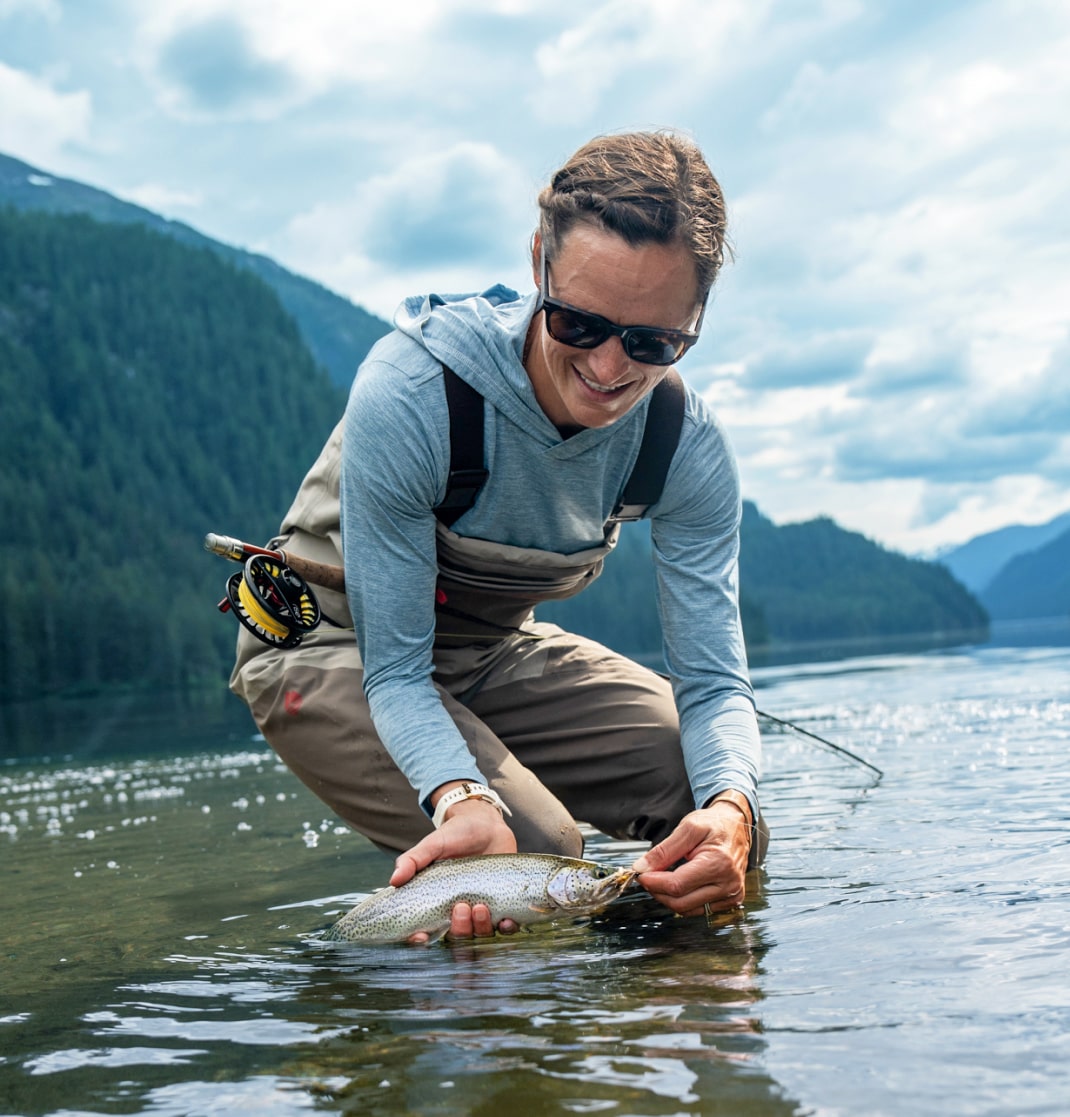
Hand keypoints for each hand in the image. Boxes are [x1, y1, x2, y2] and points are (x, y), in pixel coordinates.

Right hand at [390, 792, 517, 942]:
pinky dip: (507, 928)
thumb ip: (413, 860)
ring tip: (480, 907)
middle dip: (459, 929)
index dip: (420, 940)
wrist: (486, 823)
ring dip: (480, 928)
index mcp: (437, 902)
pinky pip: (506, 926)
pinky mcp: (503, 904)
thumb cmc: (456, 834)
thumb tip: (394, 880)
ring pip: (480, 934)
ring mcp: (482, 909)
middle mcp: (459, 910)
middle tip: (460, 906)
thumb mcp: (433, 844)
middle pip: (457, 937)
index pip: (426, 930)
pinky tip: (507, 920)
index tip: (421, 936)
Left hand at [631, 800, 751, 917]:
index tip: (640, 875)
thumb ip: (663, 850)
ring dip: (669, 898)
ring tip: (661, 878)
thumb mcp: (687, 828)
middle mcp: (728, 884)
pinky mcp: (731, 900)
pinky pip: (699, 909)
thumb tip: (641, 868)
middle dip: (658, 891)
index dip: (654, 883)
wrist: (737, 826)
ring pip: (688, 910)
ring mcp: (731, 895)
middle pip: (681, 902)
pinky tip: (679, 884)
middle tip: (647, 876)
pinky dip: (684, 899)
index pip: (678, 885)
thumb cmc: (714, 824)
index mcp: (718, 863)